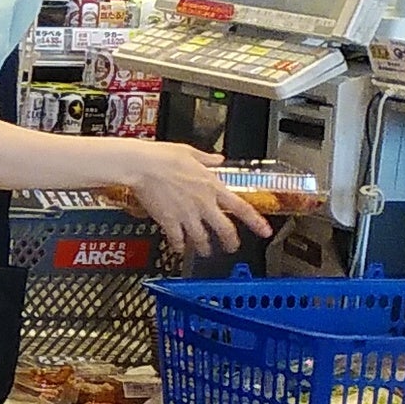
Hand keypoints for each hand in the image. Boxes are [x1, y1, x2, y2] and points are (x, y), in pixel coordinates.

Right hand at [118, 141, 273, 262]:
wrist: (140, 166)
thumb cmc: (161, 157)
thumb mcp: (189, 152)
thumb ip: (207, 159)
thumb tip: (216, 159)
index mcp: (211, 186)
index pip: (241, 208)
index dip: (256, 222)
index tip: (264, 231)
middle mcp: (203, 203)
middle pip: (224, 229)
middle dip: (230, 242)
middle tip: (232, 247)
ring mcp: (186, 214)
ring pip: (202, 238)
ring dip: (205, 247)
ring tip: (205, 251)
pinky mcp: (169, 221)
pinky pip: (177, 239)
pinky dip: (179, 245)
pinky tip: (179, 247)